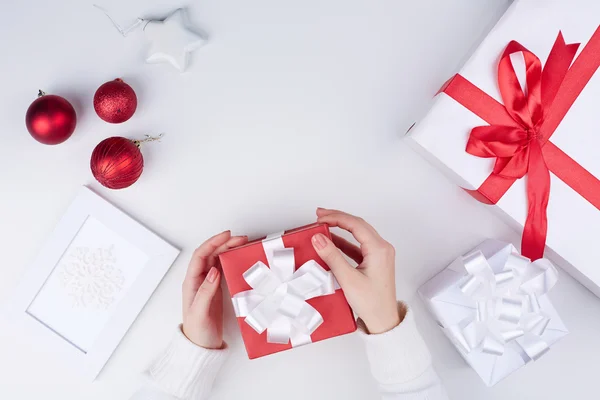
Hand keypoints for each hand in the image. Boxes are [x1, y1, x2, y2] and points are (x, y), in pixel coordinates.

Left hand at [182, 231, 247, 348]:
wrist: (202, 347)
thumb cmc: (197, 332)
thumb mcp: (200, 312)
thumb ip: (206, 291)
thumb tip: (214, 270)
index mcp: (191, 282)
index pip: (201, 256)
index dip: (213, 243)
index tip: (226, 236)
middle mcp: (199, 280)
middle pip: (210, 254)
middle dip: (224, 243)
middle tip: (241, 238)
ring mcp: (209, 284)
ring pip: (217, 260)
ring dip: (228, 249)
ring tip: (242, 244)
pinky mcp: (217, 289)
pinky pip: (224, 269)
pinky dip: (231, 260)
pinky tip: (239, 258)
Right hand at [311, 209, 399, 333]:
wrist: (383, 321)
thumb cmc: (372, 303)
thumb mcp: (348, 279)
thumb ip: (332, 256)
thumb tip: (318, 238)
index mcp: (379, 249)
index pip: (355, 224)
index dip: (336, 217)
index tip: (320, 217)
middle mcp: (382, 248)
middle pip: (358, 225)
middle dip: (338, 218)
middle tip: (320, 215)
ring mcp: (379, 255)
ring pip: (358, 234)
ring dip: (340, 229)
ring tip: (323, 225)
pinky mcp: (374, 262)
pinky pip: (358, 246)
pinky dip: (344, 242)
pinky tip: (331, 242)